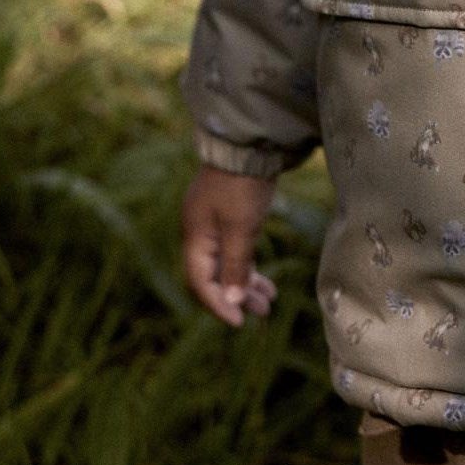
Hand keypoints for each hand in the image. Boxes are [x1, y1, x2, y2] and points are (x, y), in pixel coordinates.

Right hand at [181, 164, 278, 325]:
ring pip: (227, 263)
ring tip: (269, 302)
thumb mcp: (241, 227)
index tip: (239, 321)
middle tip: (263, 313)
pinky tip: (264, 279)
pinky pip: (235, 249)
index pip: (201, 281)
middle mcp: (200, 232)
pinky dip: (248, 264)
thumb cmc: (243, 185)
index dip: (218, 303)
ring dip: (246, 282)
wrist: (251, 143)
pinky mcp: (229, 214)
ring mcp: (214, 222)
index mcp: (195, 236)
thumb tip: (233, 300)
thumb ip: (236, 264)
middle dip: (237, 296)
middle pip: (214, 275)